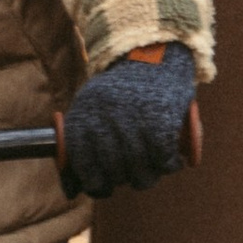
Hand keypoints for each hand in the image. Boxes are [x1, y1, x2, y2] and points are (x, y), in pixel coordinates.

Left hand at [58, 44, 197, 198]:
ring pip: (140, 171)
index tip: (105, 186)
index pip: (84, 165)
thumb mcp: (93, 106)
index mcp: (83, 114)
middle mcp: (104, 117)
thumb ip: (82, 144)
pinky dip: (168, 165)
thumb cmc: (122, 89)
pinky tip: (171, 162)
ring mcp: (132, 119)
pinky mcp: (160, 120)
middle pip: (114, 171)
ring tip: (151, 171)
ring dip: (148, 177)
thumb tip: (70, 190)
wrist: (155, 51)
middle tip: (133, 175)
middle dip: (124, 180)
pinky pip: (163, 158)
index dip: (94, 183)